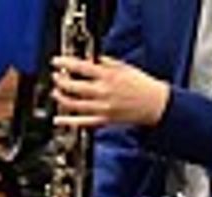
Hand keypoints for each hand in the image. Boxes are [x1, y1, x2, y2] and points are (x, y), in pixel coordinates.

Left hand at [52, 55, 169, 127]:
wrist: (155, 104)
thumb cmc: (142, 85)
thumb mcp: (125, 67)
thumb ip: (107, 63)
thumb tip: (92, 58)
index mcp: (109, 76)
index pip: (82, 67)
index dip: (66, 63)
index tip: (56, 61)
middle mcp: (104, 92)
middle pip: (74, 87)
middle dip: (61, 81)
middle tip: (56, 77)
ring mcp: (102, 108)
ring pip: (74, 105)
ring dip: (61, 98)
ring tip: (56, 92)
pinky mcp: (103, 120)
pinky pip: (82, 122)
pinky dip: (68, 122)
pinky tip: (58, 120)